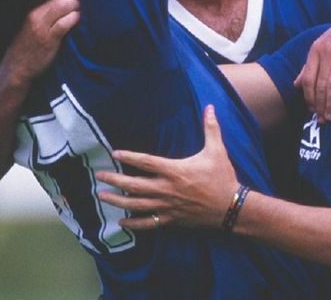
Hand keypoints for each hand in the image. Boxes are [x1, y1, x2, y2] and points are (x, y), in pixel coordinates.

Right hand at [0, 0, 78, 84]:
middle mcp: (36, 16)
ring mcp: (41, 28)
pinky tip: (78, 21)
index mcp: (34, 11)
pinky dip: (74, 19)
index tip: (78, 0)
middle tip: (84, 6)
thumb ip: (46, 15)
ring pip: (63, 7)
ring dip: (77, 8)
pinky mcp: (48, 40)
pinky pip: (63, 24)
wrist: (16, 68)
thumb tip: (66, 6)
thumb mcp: (33, 26)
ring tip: (82, 13)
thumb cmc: (27, 48)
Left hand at [97, 106, 238, 230]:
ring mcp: (168, 206)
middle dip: (114, 180)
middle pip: (135, 185)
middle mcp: (167, 189)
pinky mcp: (171, 220)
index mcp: (175, 171)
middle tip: (99, 176)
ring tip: (102, 196)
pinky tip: (122, 223)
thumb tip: (209, 106)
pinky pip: (148, 223)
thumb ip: (211, 128)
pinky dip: (134, 224)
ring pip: (137, 205)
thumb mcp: (217, 150)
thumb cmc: (222, 178)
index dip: (129, 157)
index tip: (114, 153)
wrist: (231, 208)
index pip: (146, 162)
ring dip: (118, 201)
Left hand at [294, 14, 330, 121]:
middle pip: (321, 85)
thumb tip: (296, 84)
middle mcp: (327, 53)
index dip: (309, 97)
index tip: (312, 110)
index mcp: (316, 50)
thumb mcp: (320, 47)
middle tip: (322, 119)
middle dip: (321, 105)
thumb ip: (309, 66)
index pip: (308, 79)